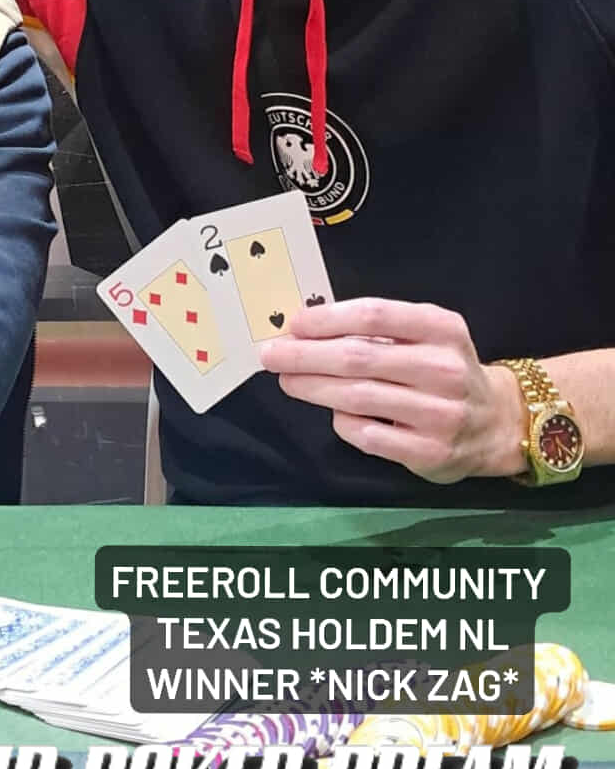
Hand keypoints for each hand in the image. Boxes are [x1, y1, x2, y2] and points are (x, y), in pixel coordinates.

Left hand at [259, 298, 525, 482]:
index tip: (294, 324)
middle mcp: (443, 369)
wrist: (496, 422)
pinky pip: (368, 434)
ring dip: (313, 387)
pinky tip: (332, 412)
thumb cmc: (445, 367)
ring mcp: (438, 413)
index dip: (327, 318)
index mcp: (441, 328)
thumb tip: (309, 327)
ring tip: (287, 380)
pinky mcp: (430, 452)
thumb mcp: (427, 334)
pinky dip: (342, 422)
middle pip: (359, 358)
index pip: (374, 316)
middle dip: (306, 355)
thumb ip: (381, 327)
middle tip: (272, 355)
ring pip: (358, 397)